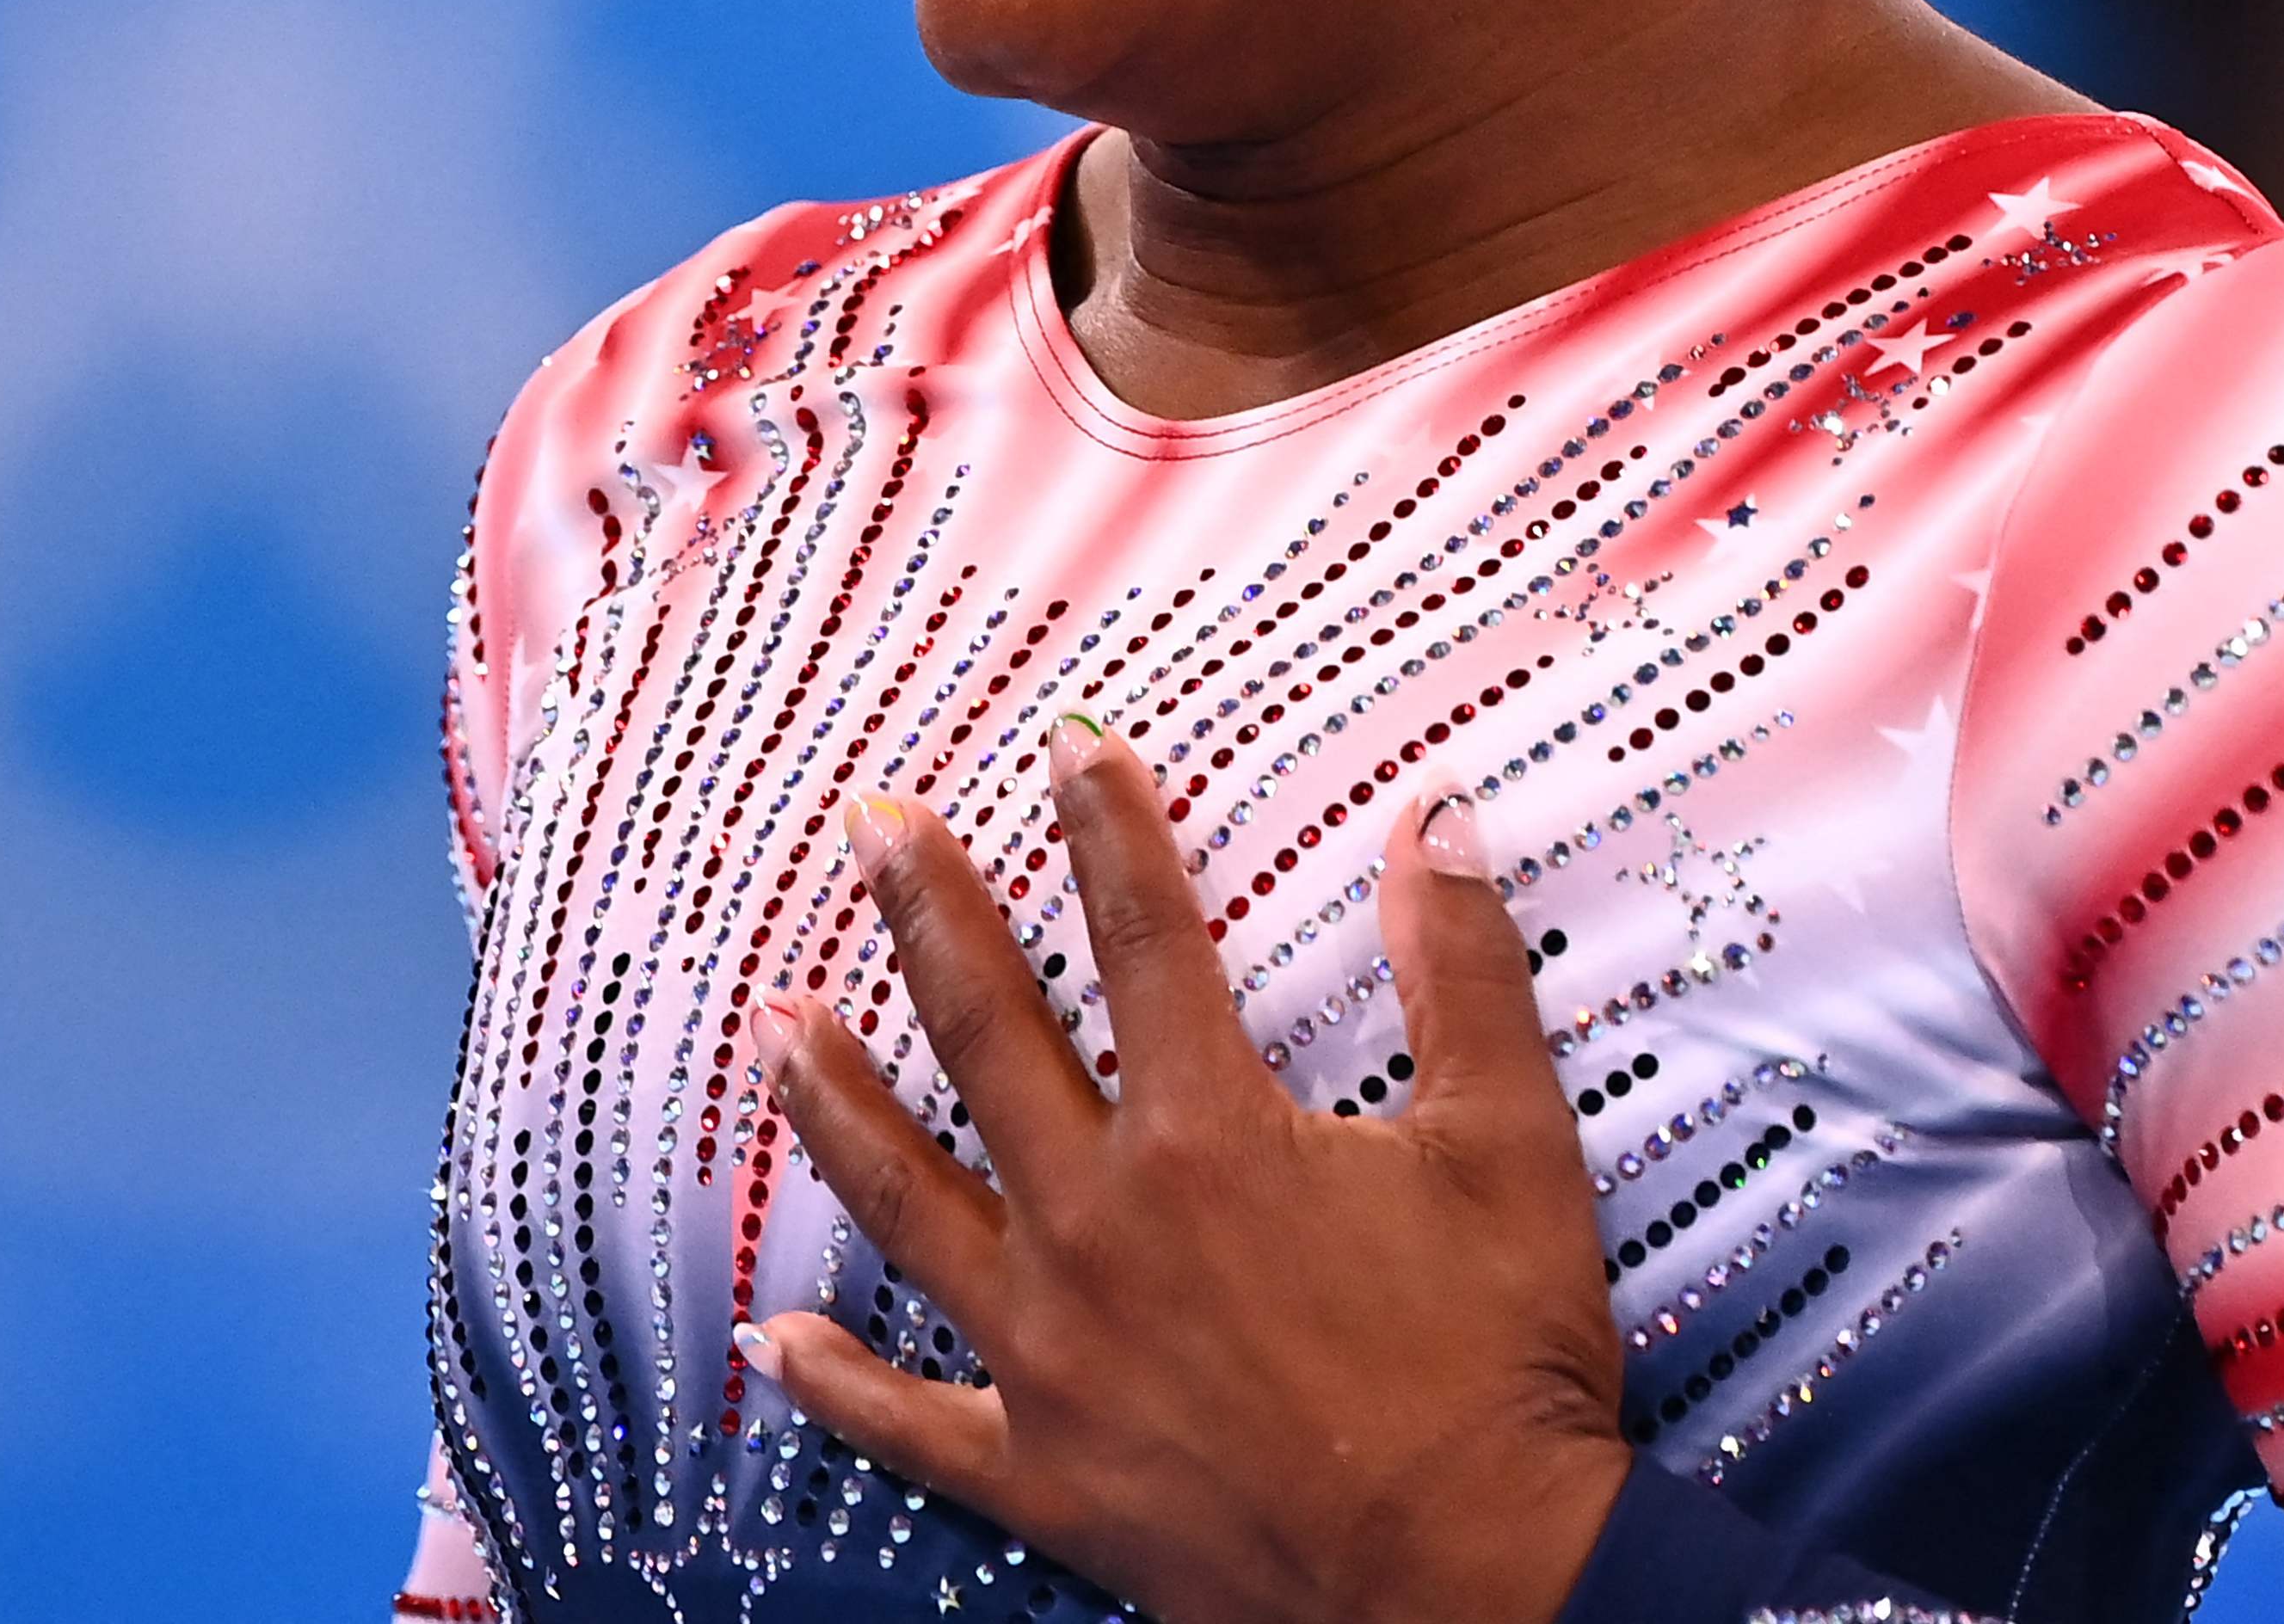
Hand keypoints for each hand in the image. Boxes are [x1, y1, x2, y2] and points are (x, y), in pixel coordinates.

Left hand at [742, 719, 1633, 1623]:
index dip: (1105, 827)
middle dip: (924, 917)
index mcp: (1208, 1137)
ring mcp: (1053, 1354)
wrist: (1476, 1585)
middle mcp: (1101, 1226)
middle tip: (867, 826)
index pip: (1143, 938)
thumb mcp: (1513, 1149)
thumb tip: (1440, 820)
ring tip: (776, 1021)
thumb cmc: (1499, 1366)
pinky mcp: (1042, 1472)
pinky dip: (835, 1383)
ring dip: (836, 1103)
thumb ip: (1464, 974)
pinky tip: (770, 1340)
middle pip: (986, 1037)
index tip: (1066, 743)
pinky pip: (909, 1422)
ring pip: (906, 1202)